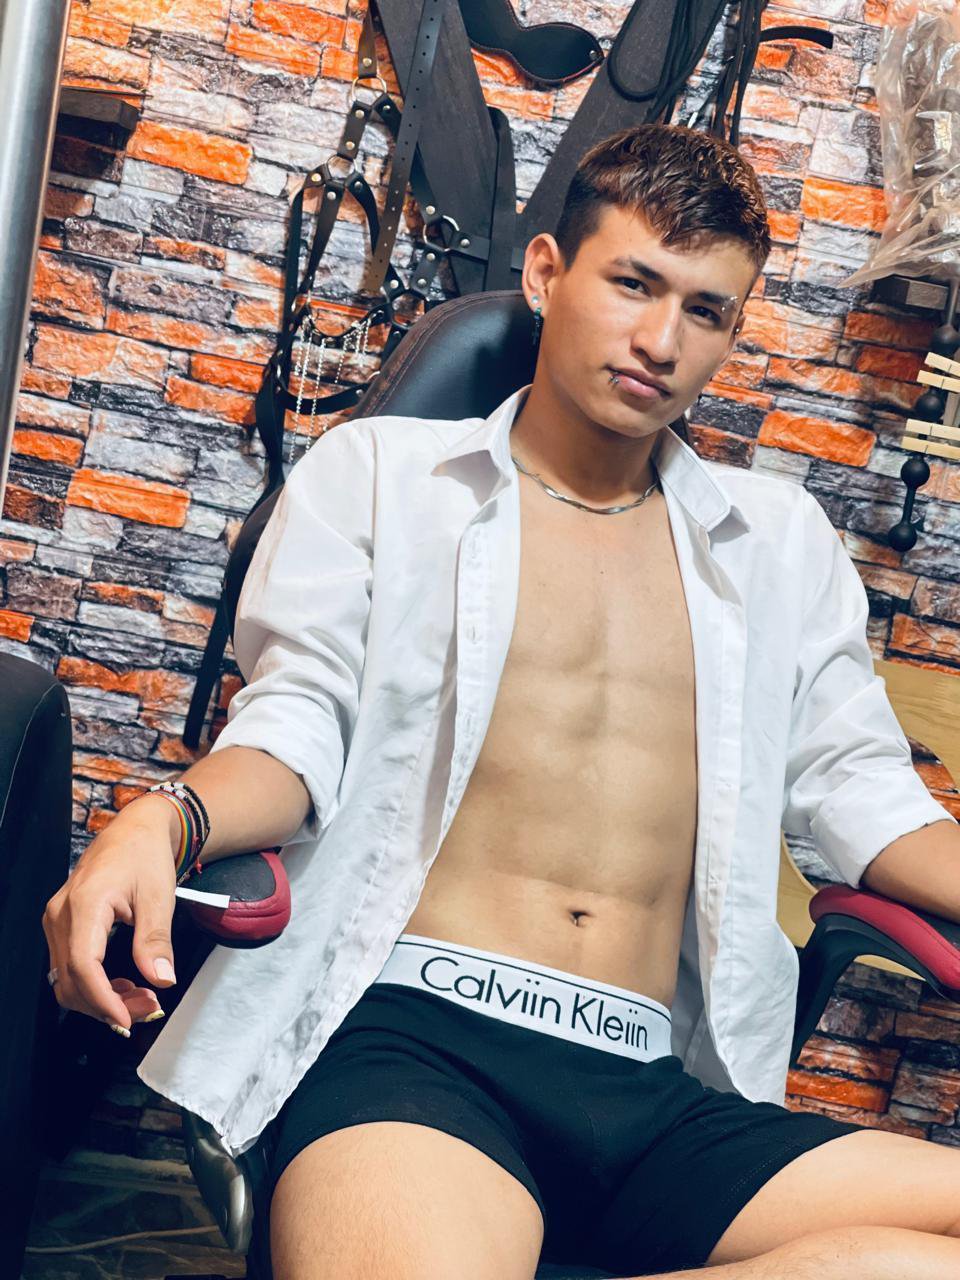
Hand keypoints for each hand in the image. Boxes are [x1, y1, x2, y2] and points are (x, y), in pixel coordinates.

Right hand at [42, 795, 180, 1033]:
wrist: (134, 829)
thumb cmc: (145, 854)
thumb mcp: (160, 896)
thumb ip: (156, 940)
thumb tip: (161, 979)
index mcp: (85, 903)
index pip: (84, 966)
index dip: (103, 1000)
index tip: (127, 1018)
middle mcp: (61, 914)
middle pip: (71, 979)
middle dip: (107, 1005)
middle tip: (147, 1008)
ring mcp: (57, 920)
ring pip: (66, 979)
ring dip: (99, 999)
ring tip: (140, 999)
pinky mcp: (61, 925)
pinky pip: (68, 966)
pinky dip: (93, 985)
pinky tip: (123, 986)